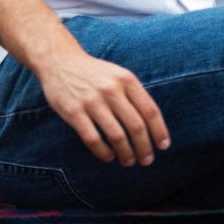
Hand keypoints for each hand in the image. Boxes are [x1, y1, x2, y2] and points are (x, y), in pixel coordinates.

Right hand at [35, 50, 169, 166]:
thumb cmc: (95, 73)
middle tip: (147, 160)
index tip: (163, 146)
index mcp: (127, 80)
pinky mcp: (74, 112)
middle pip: (136, 126)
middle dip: (144, 147)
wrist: (60, 61)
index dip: (159, 131)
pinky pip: (93, 139)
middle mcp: (111, 90)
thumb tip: (153, 126)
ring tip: (129, 162)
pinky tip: (109, 157)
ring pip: (116, 136)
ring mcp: (92, 101)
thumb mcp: (119, 75)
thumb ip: (134, 95)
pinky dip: (104, 152)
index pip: (150, 110)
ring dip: (126, 153)